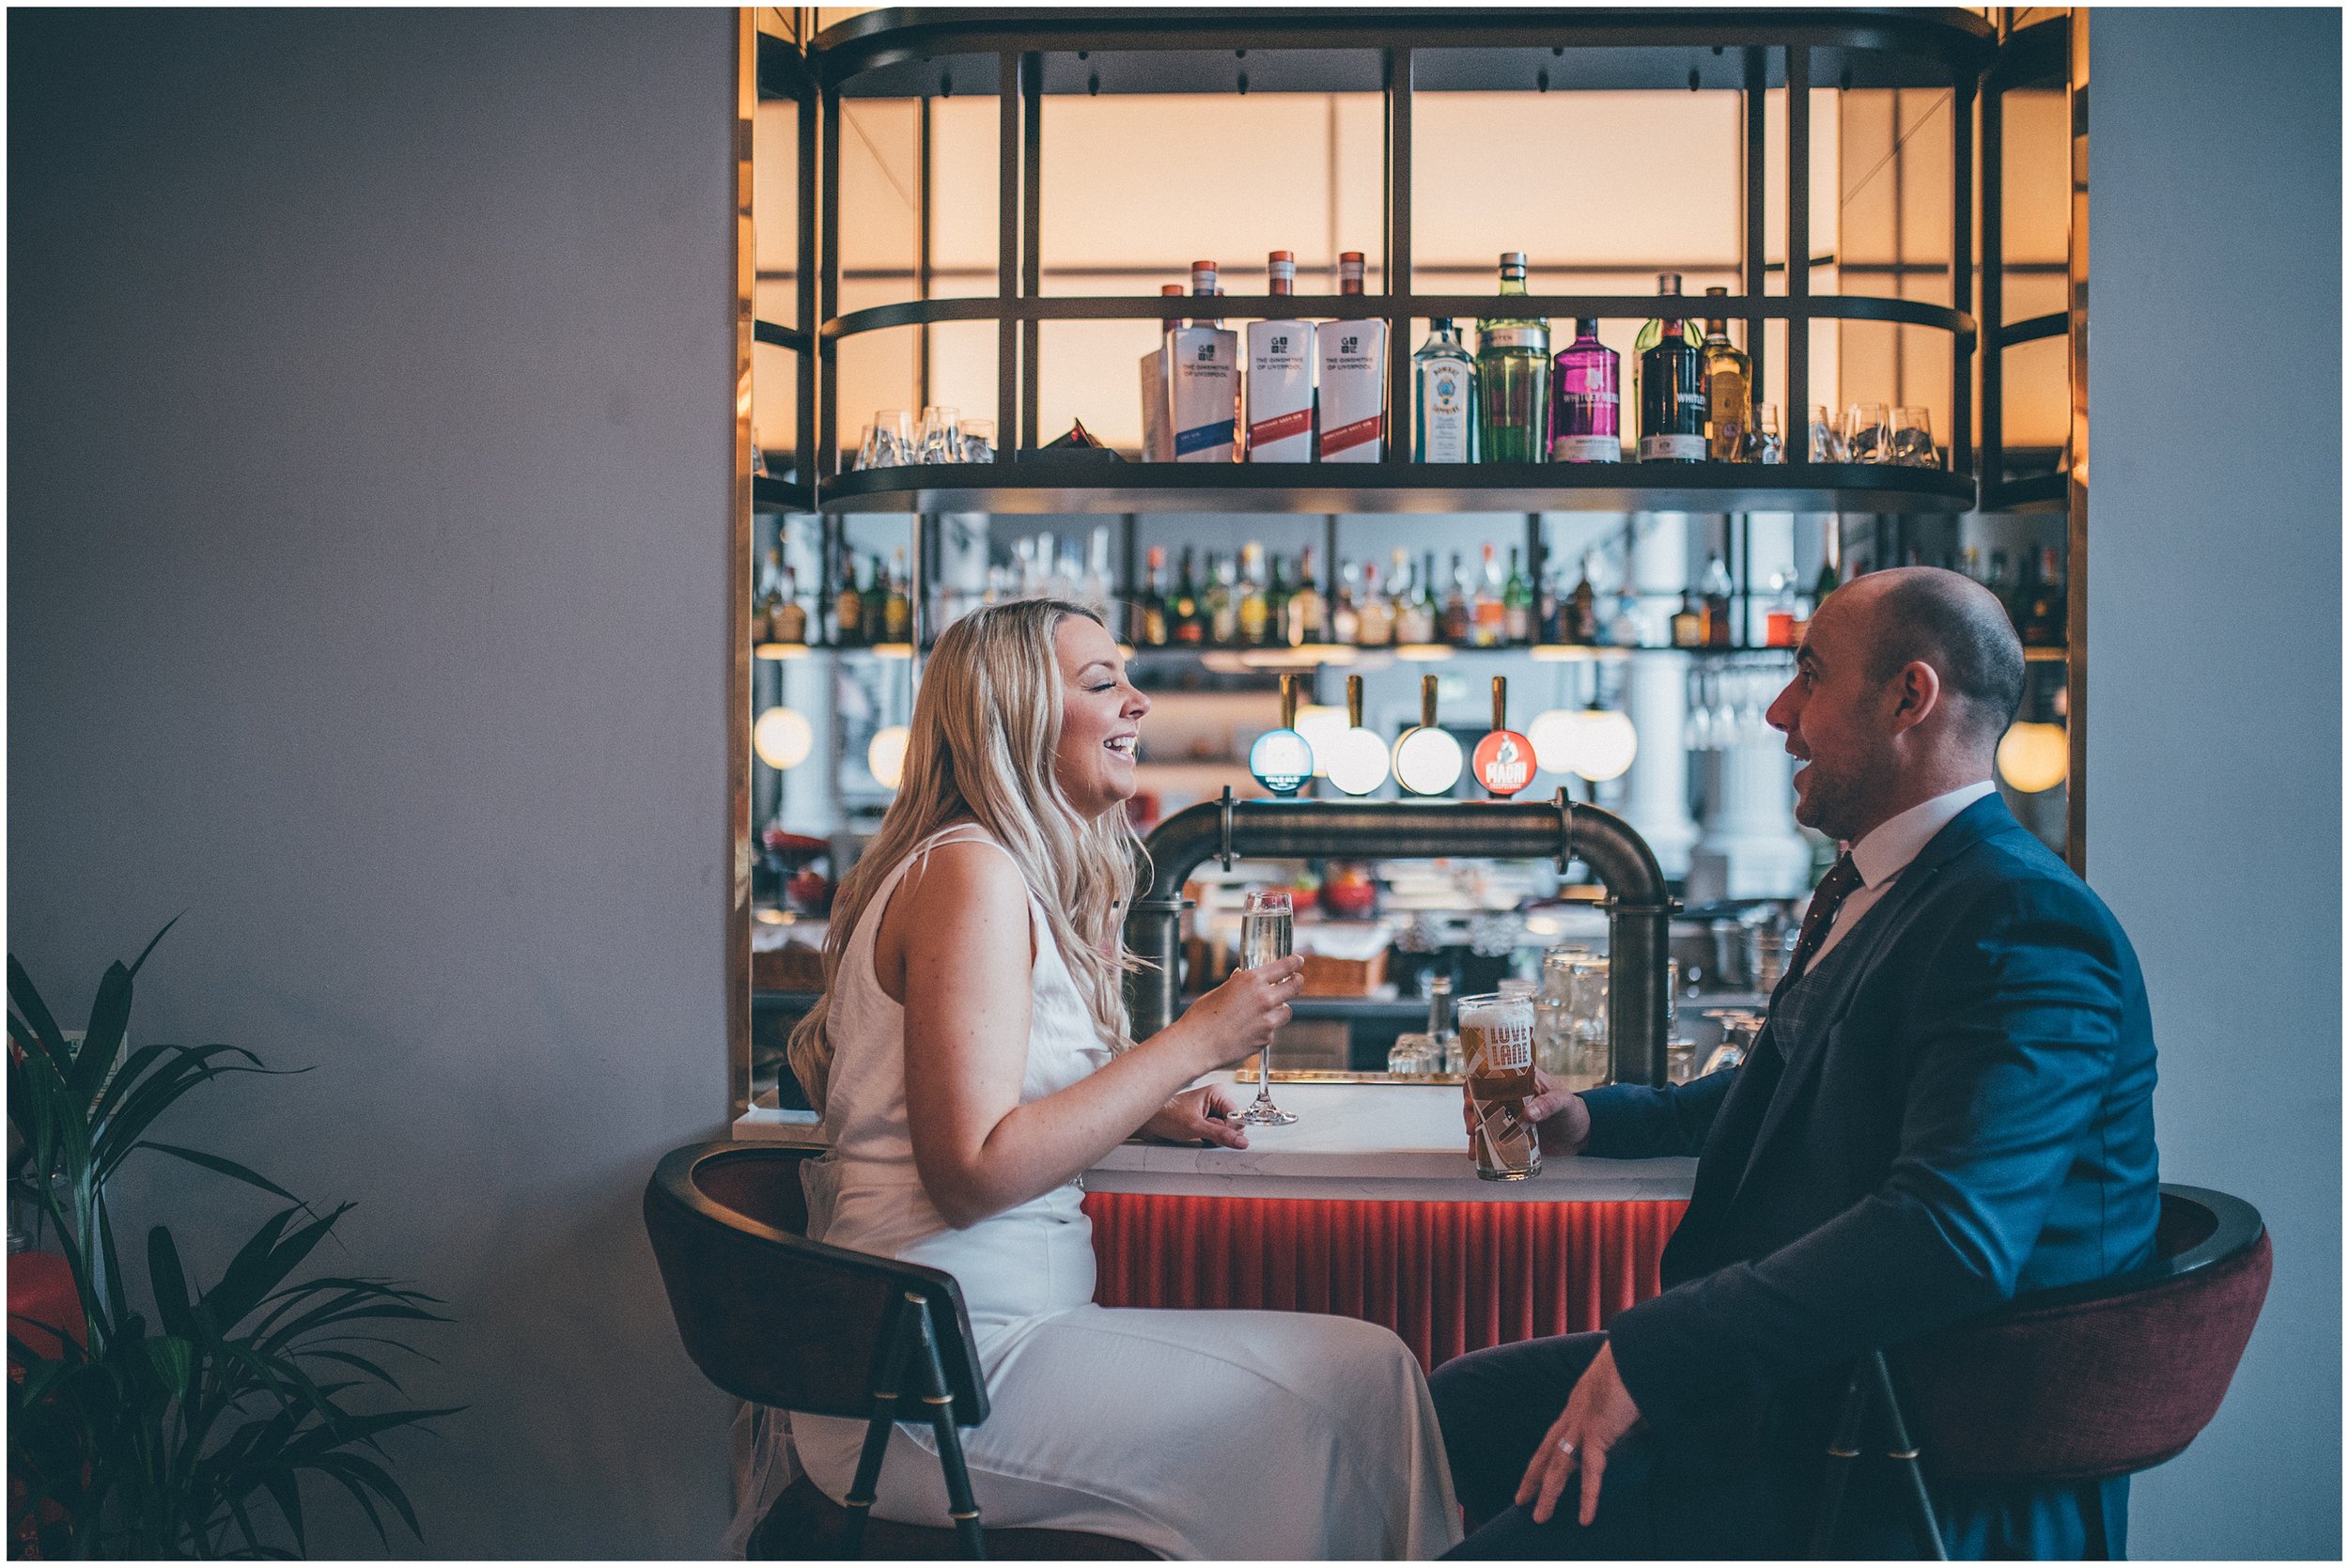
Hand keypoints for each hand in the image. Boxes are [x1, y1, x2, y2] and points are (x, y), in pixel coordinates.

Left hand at [1140, 1084, 1248, 1149]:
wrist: (1151, 1122)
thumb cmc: (1167, 1115)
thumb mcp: (1195, 1127)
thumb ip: (1220, 1134)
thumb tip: (1241, 1140)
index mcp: (1217, 1093)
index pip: (1238, 1116)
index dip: (1228, 1128)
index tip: (1214, 1130)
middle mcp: (1216, 1100)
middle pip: (1233, 1125)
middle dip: (1220, 1133)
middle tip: (1202, 1130)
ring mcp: (1211, 1111)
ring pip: (1225, 1131)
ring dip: (1214, 1137)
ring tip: (1197, 1132)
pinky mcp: (1206, 1120)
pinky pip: (1217, 1134)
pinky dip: (1209, 1138)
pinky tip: (1198, 1135)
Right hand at [1175, 954, 1303, 1071]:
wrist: (1197, 1044)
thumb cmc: (1203, 1016)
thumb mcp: (1220, 990)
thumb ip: (1238, 983)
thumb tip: (1243, 977)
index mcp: (1252, 980)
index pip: (1284, 966)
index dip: (1294, 962)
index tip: (1298, 961)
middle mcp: (1264, 998)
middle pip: (1295, 987)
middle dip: (1297, 982)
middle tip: (1295, 981)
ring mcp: (1268, 1020)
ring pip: (1287, 1011)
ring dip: (1280, 1009)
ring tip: (1264, 1011)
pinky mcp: (1266, 1038)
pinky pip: (1272, 1030)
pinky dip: (1265, 1029)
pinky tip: (1248, 1030)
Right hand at [1459, 1068, 1589, 1156]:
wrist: (1579, 1136)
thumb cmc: (1573, 1111)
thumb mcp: (1563, 1103)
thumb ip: (1547, 1106)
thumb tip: (1528, 1114)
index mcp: (1520, 1079)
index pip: (1490, 1073)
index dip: (1476, 1084)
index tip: (1471, 1099)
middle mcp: (1508, 1094)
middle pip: (1479, 1096)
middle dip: (1470, 1111)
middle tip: (1472, 1126)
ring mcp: (1507, 1113)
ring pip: (1480, 1117)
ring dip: (1472, 1128)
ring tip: (1473, 1144)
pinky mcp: (1508, 1132)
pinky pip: (1489, 1135)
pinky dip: (1480, 1144)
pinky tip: (1476, 1155)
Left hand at [1516, 1340, 1642, 1526]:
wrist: (1636, 1351)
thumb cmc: (1635, 1368)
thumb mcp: (1626, 1398)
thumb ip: (1626, 1417)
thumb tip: (1639, 1426)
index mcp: (1579, 1404)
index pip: (1555, 1436)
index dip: (1544, 1456)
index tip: (1536, 1472)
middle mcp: (1574, 1414)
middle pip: (1547, 1451)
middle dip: (1533, 1477)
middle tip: (1521, 1499)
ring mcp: (1582, 1423)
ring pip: (1559, 1466)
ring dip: (1549, 1493)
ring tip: (1540, 1517)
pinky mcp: (1598, 1431)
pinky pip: (1591, 1471)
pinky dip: (1588, 1496)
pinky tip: (1585, 1517)